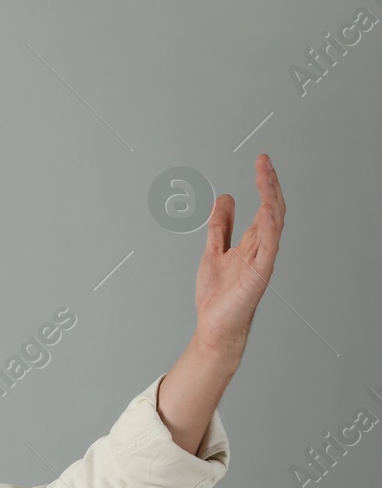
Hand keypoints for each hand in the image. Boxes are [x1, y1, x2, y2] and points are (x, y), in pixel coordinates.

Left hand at [194, 153, 285, 360]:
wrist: (215, 326)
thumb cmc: (218, 296)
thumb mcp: (213, 250)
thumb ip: (220, 227)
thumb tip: (225, 199)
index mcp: (251, 243)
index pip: (263, 207)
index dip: (263, 184)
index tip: (261, 162)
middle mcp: (260, 249)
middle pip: (272, 210)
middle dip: (269, 185)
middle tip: (265, 161)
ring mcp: (262, 260)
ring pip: (273, 224)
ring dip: (270, 199)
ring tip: (266, 177)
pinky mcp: (259, 274)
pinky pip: (268, 248)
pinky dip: (270, 228)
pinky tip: (267, 210)